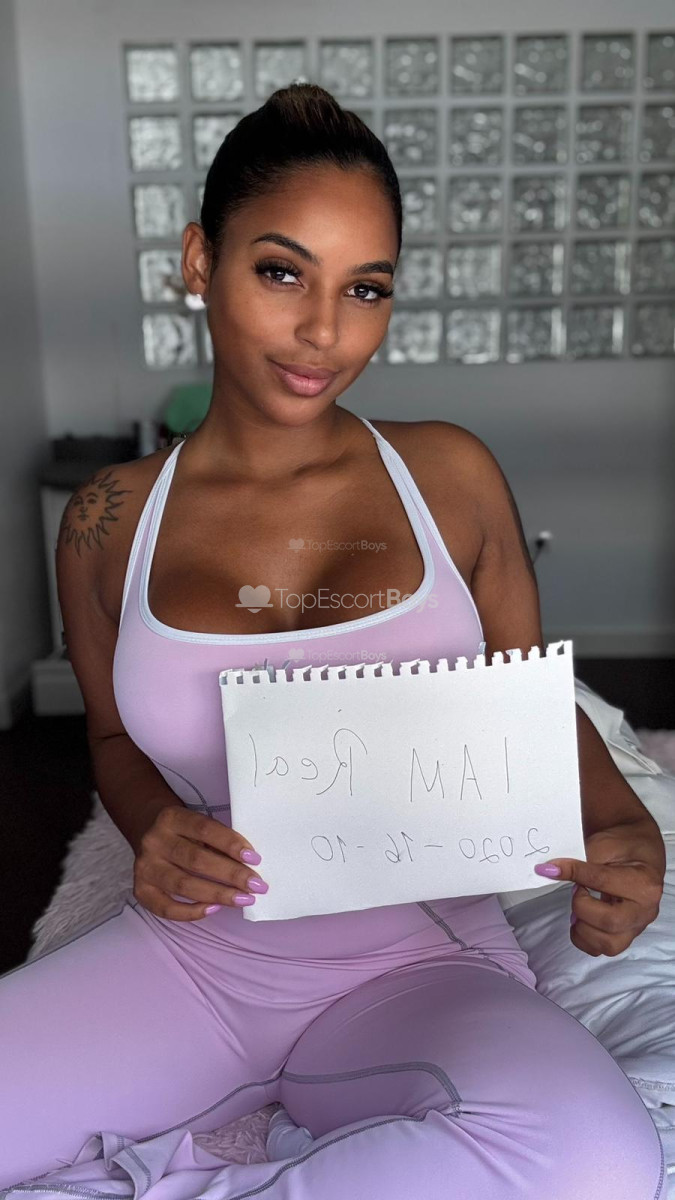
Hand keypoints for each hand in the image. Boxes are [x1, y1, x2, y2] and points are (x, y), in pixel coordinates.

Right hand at [133, 806, 266, 920]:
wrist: (146, 830)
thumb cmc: (184, 831)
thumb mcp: (197, 825)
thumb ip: (217, 840)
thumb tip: (249, 866)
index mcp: (172, 818)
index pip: (204, 830)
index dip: (230, 844)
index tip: (255, 858)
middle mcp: (154, 841)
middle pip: (196, 860)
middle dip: (231, 874)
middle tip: (257, 886)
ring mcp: (144, 867)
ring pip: (183, 885)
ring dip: (217, 894)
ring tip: (242, 899)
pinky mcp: (140, 890)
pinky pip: (167, 908)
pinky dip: (192, 912)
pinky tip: (214, 909)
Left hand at [536, 819, 664, 956]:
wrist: (637, 851)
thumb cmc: (622, 846)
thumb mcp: (601, 847)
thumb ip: (578, 862)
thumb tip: (548, 870)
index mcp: (643, 883)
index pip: (601, 881)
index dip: (572, 873)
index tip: (550, 869)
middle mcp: (645, 910)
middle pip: (609, 922)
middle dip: (582, 907)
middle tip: (577, 889)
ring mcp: (637, 925)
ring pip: (608, 944)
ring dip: (584, 927)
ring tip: (579, 908)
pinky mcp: (627, 934)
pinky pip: (604, 949)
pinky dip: (586, 938)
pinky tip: (581, 920)